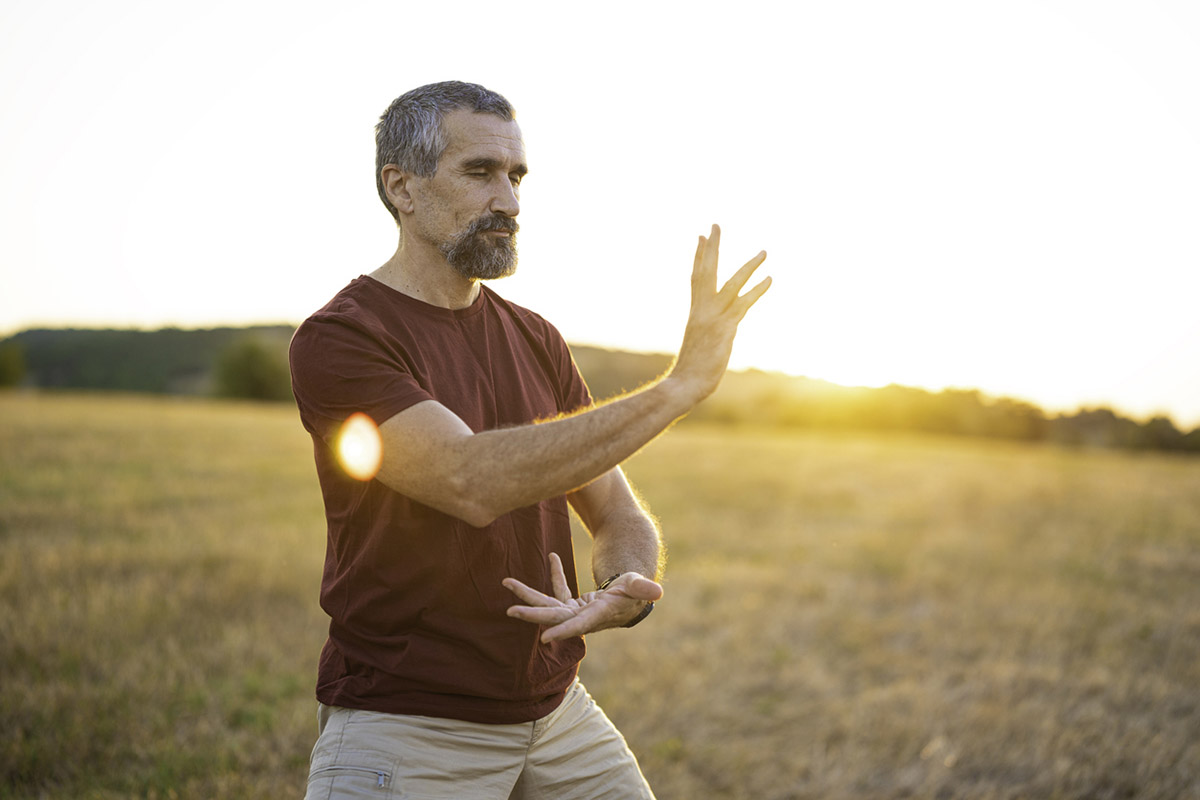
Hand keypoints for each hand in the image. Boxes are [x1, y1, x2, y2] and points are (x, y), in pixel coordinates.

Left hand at [502, 553, 663, 642]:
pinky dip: (555, 573)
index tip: (544, 637)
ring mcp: (574, 611)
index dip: (562, 630)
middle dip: (532, 614)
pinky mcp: (572, 604)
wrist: (630, 602)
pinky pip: (559, 588)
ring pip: (546, 603)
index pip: (578, 625)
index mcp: (597, 616)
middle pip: (553, 616)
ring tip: (506, 582)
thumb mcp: (638, 588)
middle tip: (510, 612)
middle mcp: (581, 617)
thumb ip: (643, 589)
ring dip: (527, 594)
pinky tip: (552, 557)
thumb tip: (658, 592)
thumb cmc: (635, 593)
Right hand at [669, 224, 770, 402]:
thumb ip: (706, 337)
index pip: (696, 278)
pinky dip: (757, 290)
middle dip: (712, 247)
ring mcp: (712, 317)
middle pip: (705, 271)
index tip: (702, 237)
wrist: (683, 384)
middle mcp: (701, 310)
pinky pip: (743, 304)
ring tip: (764, 252)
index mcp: (695, 313)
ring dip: (748, 266)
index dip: (700, 256)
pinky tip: (770, 279)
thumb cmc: (690, 374)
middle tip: (715, 225)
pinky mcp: (725, 328)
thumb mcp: (698, 348)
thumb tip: (711, 340)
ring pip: (731, 284)